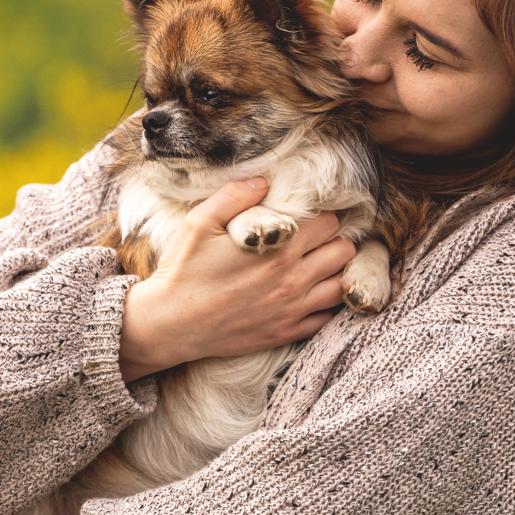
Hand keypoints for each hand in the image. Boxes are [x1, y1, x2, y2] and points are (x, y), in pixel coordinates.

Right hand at [118, 178, 356, 379]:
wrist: (171, 324)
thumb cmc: (183, 270)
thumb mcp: (200, 223)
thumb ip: (235, 196)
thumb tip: (265, 181)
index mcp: (278, 248)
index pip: (328, 223)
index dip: (321, 215)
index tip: (309, 217)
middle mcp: (292, 279)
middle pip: (343, 252)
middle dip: (334, 240)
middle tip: (317, 239)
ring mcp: (292, 309)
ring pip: (340, 285)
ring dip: (334, 272)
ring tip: (317, 265)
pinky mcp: (285, 333)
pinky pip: (325, 318)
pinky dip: (324, 305)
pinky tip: (307, 295)